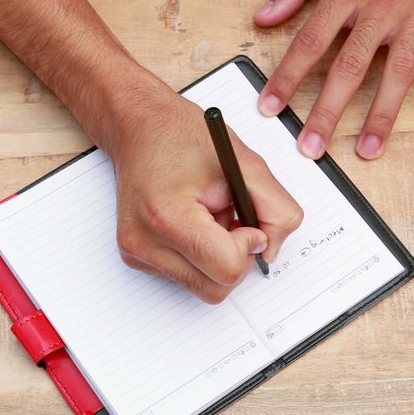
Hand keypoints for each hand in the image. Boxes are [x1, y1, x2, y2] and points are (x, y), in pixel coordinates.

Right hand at [107, 90, 303, 303]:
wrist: (140, 127)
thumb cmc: (183, 136)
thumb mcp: (246, 164)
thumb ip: (276, 211)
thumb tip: (272, 249)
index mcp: (167, 217)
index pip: (227, 269)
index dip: (248, 245)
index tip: (245, 218)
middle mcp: (144, 242)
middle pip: (216, 288)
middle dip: (235, 257)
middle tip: (231, 217)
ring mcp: (137, 253)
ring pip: (203, 287)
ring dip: (219, 257)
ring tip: (210, 216)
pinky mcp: (137, 256)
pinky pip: (187, 276)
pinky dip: (201, 255)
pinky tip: (194, 222)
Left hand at [254, 0, 413, 159]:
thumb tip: (264, 18)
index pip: (310, 42)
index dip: (288, 77)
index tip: (270, 106)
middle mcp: (381, 9)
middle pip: (350, 68)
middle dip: (328, 111)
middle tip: (312, 147)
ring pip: (398, 74)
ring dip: (382, 115)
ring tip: (367, 150)